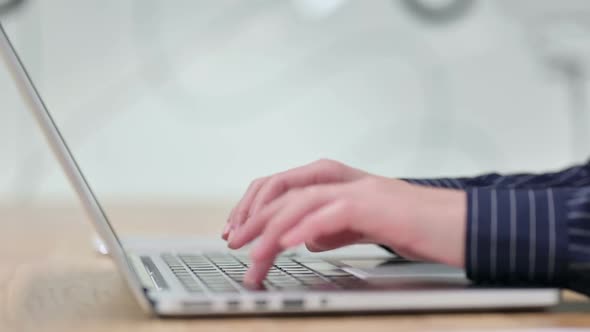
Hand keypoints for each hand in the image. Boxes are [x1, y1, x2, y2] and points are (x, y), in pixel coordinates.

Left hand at [224, 160, 466, 284]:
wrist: (459, 224)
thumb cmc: (414, 224)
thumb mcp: (361, 224)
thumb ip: (332, 227)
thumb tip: (304, 238)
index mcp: (335, 181)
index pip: (280, 185)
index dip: (252, 205)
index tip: (236, 231)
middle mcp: (341, 180)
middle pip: (282, 189)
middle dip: (252, 217)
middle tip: (234, 244)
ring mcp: (357, 189)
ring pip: (299, 202)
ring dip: (271, 232)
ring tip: (255, 258)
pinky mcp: (374, 205)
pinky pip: (331, 213)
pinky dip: (306, 228)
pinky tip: (289, 244)